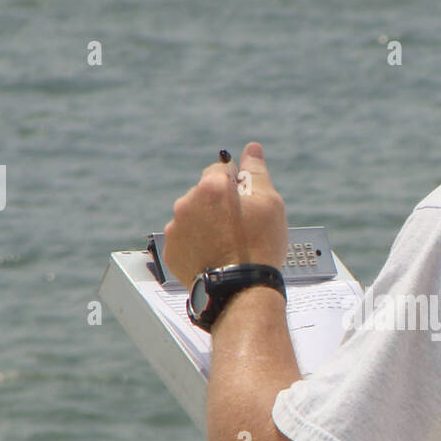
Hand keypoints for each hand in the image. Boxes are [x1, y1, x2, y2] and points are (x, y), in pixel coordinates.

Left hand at [162, 142, 288, 288]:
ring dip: (207, 225)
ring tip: (227, 246)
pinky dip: (197, 245)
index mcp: (211, 187)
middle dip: (219, 205)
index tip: (246, 203)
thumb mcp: (269, 203)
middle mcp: (186, 203)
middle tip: (240, 229)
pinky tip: (214, 256)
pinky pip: (185, 240)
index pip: (220, 169)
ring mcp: (176, 229)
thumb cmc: (259, 246)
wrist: (242, 291)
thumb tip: (252, 149)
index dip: (236, 185)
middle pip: (204, 194)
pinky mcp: (172, 252)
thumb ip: (257, 172)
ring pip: (193, 217)